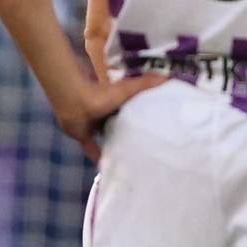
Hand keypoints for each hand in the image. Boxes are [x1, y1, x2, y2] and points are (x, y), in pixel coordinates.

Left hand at [55, 70, 170, 161]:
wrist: (75, 103)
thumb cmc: (103, 94)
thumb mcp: (130, 88)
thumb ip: (148, 83)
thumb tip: (171, 78)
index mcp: (119, 103)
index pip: (133, 108)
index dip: (144, 114)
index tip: (158, 124)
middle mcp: (108, 114)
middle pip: (121, 124)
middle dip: (131, 132)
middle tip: (148, 145)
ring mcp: (95, 125)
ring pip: (108, 136)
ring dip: (116, 144)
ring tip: (132, 157)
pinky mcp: (85, 136)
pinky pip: (92, 149)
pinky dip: (98, 158)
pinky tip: (107, 168)